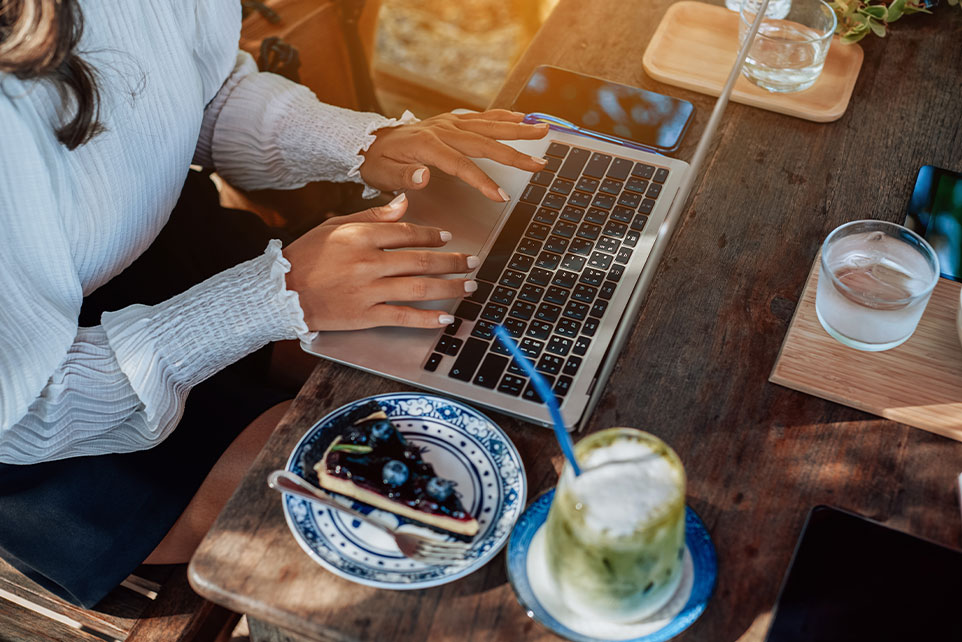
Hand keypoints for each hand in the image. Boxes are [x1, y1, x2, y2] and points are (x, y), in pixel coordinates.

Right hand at [283, 194, 477, 330]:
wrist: (280, 292)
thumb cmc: (306, 256)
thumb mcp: (335, 226)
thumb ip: (371, 216)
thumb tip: (403, 203)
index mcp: (361, 237)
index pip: (407, 233)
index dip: (432, 235)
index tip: (448, 238)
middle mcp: (368, 262)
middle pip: (421, 260)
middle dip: (452, 261)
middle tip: (472, 262)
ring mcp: (368, 291)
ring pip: (419, 288)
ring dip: (449, 287)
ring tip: (469, 285)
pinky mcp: (365, 316)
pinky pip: (403, 317)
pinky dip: (427, 318)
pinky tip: (446, 318)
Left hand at [360, 109, 549, 201]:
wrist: (368, 141)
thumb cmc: (377, 162)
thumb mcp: (383, 175)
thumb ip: (404, 177)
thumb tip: (423, 176)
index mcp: (426, 145)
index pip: (461, 165)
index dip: (483, 181)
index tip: (501, 197)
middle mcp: (442, 129)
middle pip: (484, 142)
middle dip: (514, 153)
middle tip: (538, 164)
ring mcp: (449, 122)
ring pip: (489, 124)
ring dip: (517, 128)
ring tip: (543, 130)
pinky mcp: (452, 120)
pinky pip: (482, 117)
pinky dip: (503, 116)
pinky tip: (522, 117)